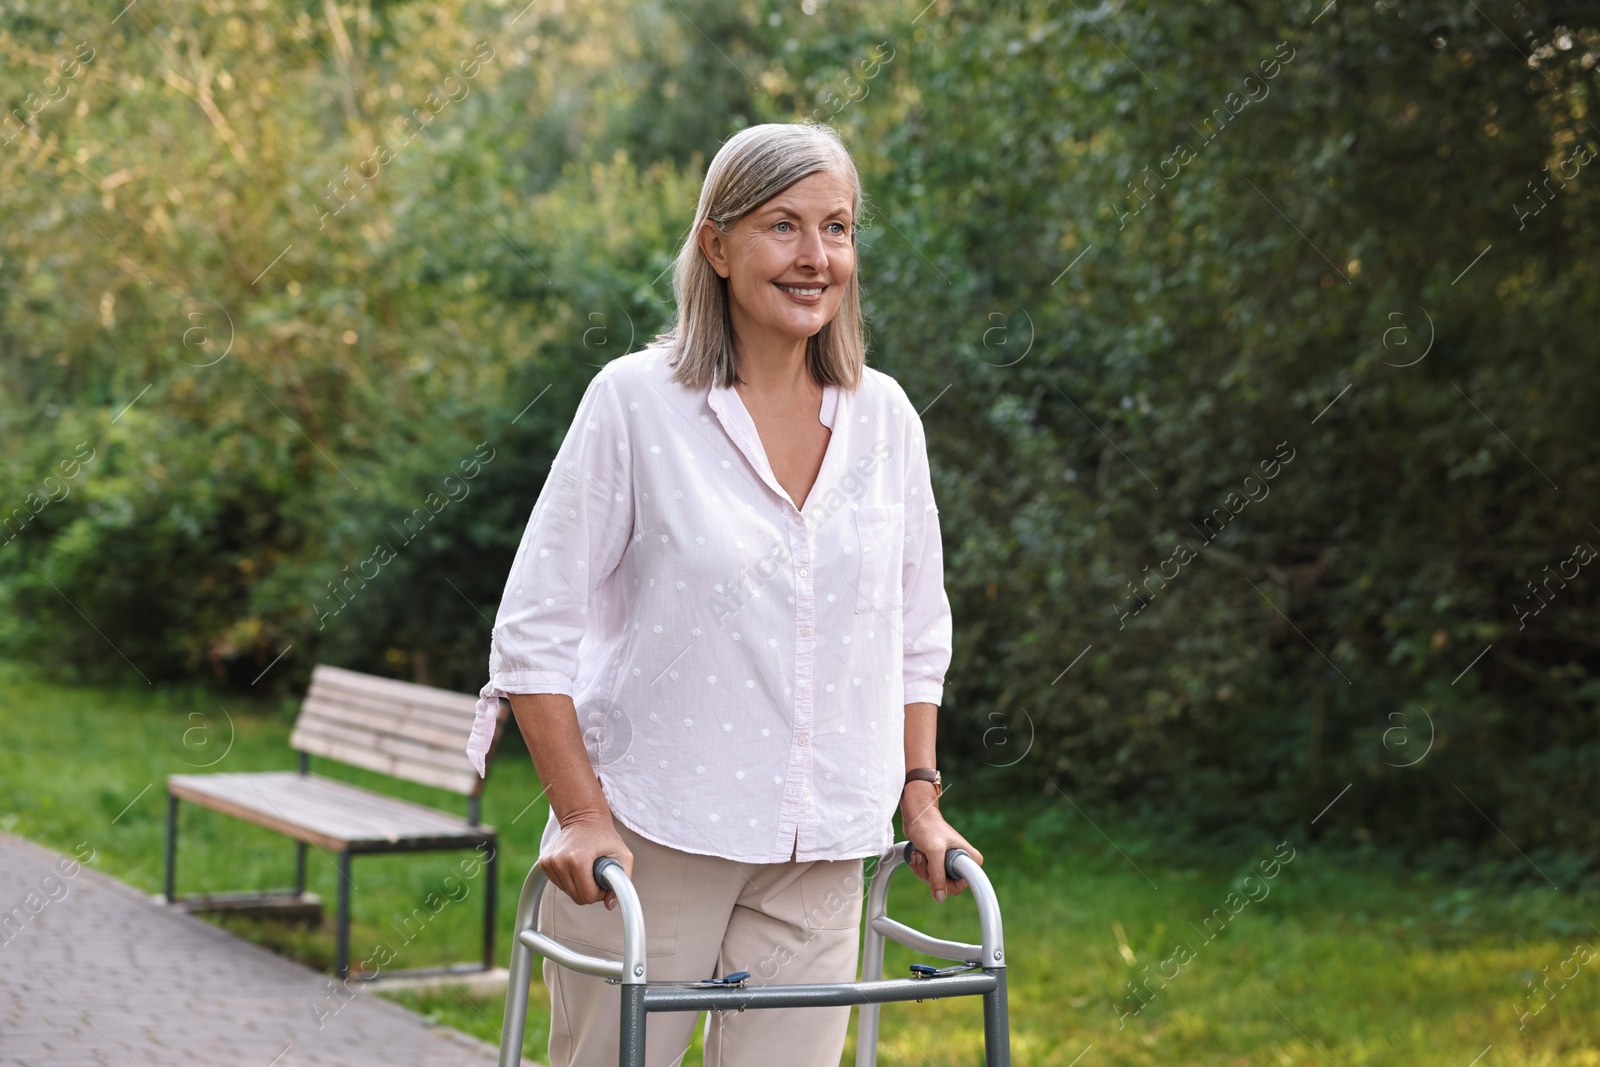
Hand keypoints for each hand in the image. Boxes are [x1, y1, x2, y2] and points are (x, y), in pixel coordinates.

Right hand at [540, 809, 632, 910]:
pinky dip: (570, 880)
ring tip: (587, 868)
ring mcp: (549, 862)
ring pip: (567, 892)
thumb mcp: (623, 854)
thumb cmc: (603, 835)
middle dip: (590, 891)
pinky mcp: (544, 863)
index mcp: (577, 859)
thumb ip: (623, 880)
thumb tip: (610, 904)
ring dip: (580, 886)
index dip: (599, 893)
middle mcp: (559, 861)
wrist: (583, 818)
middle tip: (597, 875)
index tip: (604, 881)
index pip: (587, 895)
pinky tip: (576, 866)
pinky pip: (560, 885)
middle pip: (576, 897)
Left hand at [900, 782, 983, 902]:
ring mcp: (950, 864)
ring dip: (922, 869)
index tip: (937, 868)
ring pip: (935, 882)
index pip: (960, 885)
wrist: (916, 816)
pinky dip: (920, 868)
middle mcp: (963, 864)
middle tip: (925, 857)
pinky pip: (928, 877)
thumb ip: (937, 875)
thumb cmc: (928, 827)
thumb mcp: (933, 851)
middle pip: (945, 886)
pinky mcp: (939, 864)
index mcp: (970, 859)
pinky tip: (918, 855)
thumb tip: (940, 897)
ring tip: (921, 853)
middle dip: (930, 874)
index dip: (947, 882)